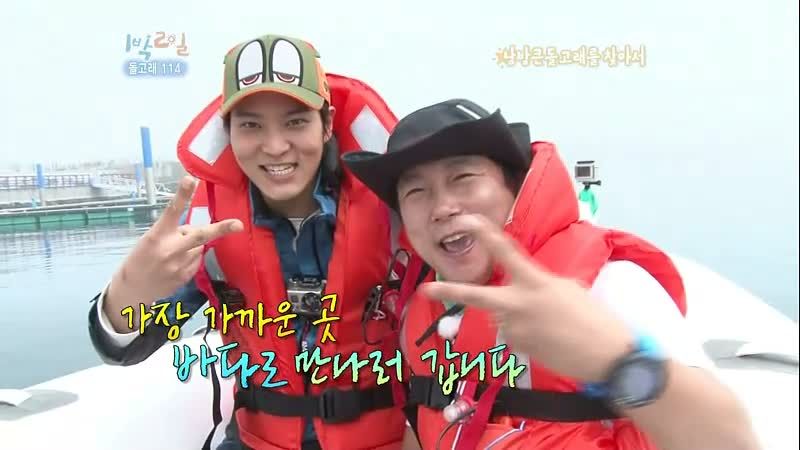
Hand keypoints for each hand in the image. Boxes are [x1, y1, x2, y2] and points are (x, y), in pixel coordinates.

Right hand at [110, 176, 242, 304]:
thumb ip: (172, 232)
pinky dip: (191, 258)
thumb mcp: (150, 239)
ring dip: (193, 246)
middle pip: (200, 236)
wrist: (133, 288)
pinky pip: (197, 261)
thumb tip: (195, 230)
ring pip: (200, 247)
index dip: (182, 195)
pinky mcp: (185, 277)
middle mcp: (170, 249)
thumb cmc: (142, 257)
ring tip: (174, 253)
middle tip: (238, 224)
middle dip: (221, 229)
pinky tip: (176, 264)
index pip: (171, 211)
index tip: (191, 180)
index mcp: (157, 235)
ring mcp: (178, 265)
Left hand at [419, 214, 633, 382]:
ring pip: (502, 316)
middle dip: (449, 291)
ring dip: (516, 315)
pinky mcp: (519, 348)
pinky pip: (514, 333)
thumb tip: (525, 288)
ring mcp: (516, 329)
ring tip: (550, 323)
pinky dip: (525, 331)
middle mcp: (519, 305)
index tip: (468, 221)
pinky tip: (549, 336)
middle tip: (426, 289)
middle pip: (476, 296)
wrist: (606, 355)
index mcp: (535, 282)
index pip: (505, 252)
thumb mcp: (568, 288)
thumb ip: (539, 283)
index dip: (485, 233)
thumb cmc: (594, 317)